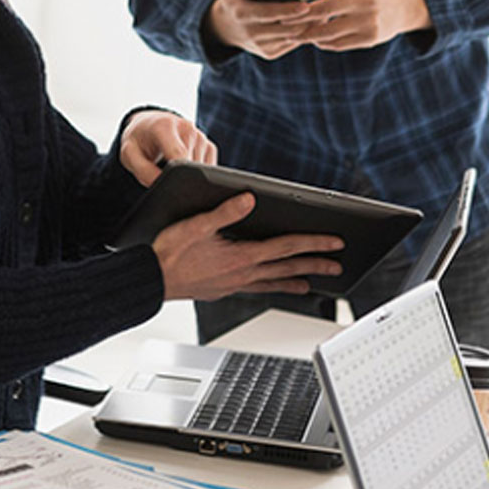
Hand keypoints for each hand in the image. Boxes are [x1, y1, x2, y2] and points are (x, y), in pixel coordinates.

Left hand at [119, 111, 217, 185]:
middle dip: (179, 178)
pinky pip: (208, 169)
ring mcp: (201, 136)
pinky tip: (182, 167)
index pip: (178, 155)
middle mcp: (187, 128)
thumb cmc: (139, 141)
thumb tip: (163, 187)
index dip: (176, 176)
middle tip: (163, 175)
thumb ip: (144, 172)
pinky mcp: (210, 146)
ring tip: (170, 167)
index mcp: (165, 126)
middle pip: (190, 166)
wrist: (150, 125)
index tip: (170, 187)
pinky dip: (196, 174)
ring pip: (200, 170)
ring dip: (187, 176)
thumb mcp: (130, 155)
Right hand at [151, 192, 344, 300]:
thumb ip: (225, 212)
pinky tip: (274, 288)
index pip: (287, 247)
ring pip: (274, 282)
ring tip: (313, 283)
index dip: (314, 243)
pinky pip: (257, 289)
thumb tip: (249, 198)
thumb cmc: (169, 253)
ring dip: (296, 280)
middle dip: (315, 264)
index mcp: (242, 256)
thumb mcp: (196, 225)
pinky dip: (272, 288)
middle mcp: (243, 273)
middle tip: (338, 265)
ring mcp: (235, 284)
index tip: (335, 242)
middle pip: (288, 267)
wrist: (150, 280)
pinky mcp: (225, 289)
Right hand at [206, 0, 323, 60]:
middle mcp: (252, 34)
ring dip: (309, 26)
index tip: (306, 4)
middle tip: (324, 6)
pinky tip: (317, 21)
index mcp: (242, 15)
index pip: (268, 14)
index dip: (288, 10)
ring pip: (293, 36)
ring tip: (324, 12)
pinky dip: (306, 33)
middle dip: (305, 19)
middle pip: (285, 28)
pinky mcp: (270, 53)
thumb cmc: (234, 0)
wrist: (229, 28)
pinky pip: (293, 43)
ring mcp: (262, 46)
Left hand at [296, 0, 430, 51]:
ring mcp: (369, 20)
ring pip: (330, 30)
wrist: (402, 5)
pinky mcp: (370, 38)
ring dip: (308, 34)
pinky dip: (323, 42)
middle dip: (302, 14)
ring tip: (292, 34)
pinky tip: (313, 39)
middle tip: (285, 17)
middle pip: (328, 8)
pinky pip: (339, 43)